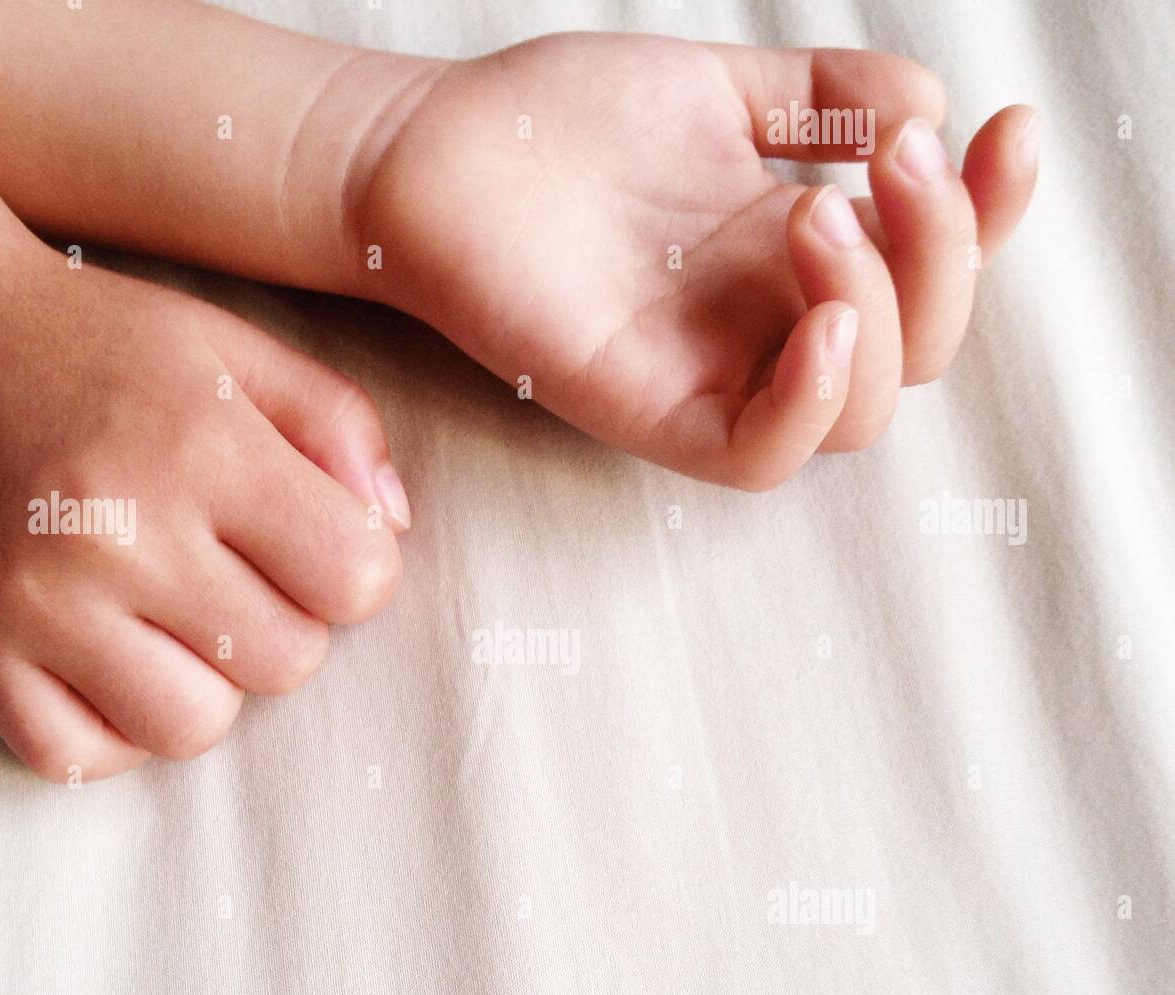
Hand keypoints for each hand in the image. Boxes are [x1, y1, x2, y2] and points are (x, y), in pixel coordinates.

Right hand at [0, 244, 405, 779]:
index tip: (309, 541)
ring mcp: (39, 601)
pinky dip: (112, 726)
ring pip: (194, 726)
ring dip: (206, 684)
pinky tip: (110, 656)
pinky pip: (81, 758)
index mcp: (201, 444)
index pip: (356, 580)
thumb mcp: (236, 351)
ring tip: (172, 615)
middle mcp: (119, 530)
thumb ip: (340, 426)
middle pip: (286, 662)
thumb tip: (391, 530)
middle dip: (280, 621)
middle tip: (228, 567)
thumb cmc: (97, 346)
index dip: (354, 568)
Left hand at [355, 33, 1037, 488]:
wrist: (438, 151)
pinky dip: (812, 403)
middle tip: (891, 166)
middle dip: (941, 259)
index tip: (1007, 129)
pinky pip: (760, 455)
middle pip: (919, 351)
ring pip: (861, 412)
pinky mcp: (649, 411)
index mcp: (795, 258)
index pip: (929, 271)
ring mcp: (714, 372)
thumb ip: (825, 97)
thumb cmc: (564, 126)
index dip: (991, 216)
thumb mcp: (719, 90)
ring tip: (817, 216)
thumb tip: (930, 104)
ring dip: (881, 314)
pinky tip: (822, 325)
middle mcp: (767, 325)